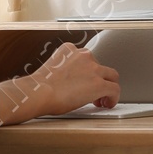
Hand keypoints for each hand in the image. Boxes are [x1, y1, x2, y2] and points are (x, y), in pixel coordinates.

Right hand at [0, 42, 119, 124]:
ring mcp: (93, 69)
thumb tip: (67, 83)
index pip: (86, 59)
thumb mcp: (50, 69)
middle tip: (93, 92)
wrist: (38, 92)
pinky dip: (113, 98)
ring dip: (107, 87)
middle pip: (100, 66)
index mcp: (69, 49)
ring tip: (101, 100)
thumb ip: (63, 71)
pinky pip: (114, 89)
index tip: (84, 82)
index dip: (87, 72)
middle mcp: (84, 55)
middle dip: (98, 79)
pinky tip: (107, 104)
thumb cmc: (38, 87)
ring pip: (112, 76)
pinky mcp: (99, 84)